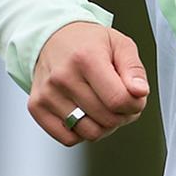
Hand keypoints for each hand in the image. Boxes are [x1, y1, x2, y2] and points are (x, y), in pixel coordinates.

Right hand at [29, 21, 149, 148]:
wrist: (52, 37)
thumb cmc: (88, 43)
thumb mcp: (119, 44)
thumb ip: (134, 69)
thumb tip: (140, 92)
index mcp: (86, 58)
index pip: (118, 99)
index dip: (135, 105)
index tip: (135, 98)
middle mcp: (63, 77)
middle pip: (106, 119)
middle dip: (122, 115)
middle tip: (120, 102)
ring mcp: (47, 93)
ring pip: (89, 133)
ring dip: (104, 126)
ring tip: (103, 107)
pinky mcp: (36, 107)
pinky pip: (68, 139)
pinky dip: (81, 132)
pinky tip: (84, 114)